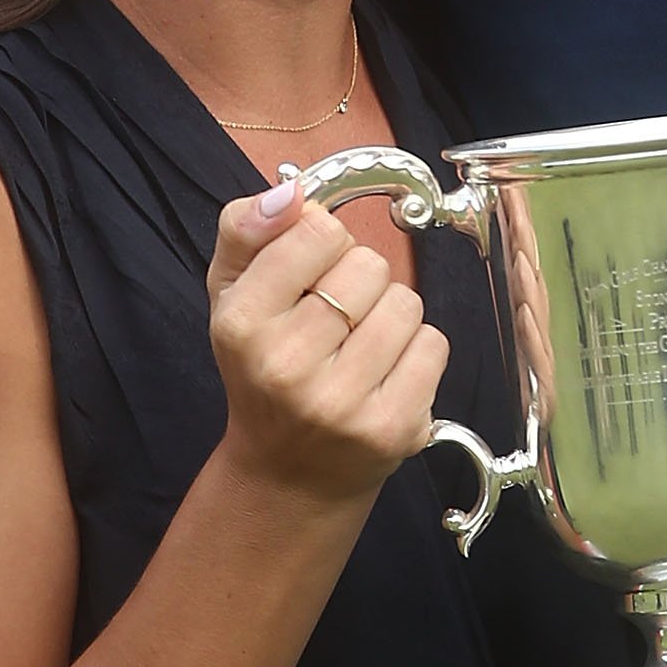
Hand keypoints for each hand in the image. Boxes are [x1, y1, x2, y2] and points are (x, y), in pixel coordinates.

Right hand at [206, 179, 447, 505]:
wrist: (287, 474)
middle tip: (335, 320)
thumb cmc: (263, 368)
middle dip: (360, 281)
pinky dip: (418, 351)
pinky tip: (385, 375)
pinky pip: (434, 344)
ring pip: (407, 303)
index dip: (324, 244)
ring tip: (359, 348)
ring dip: (391, 316)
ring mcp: (342, 402)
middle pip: (369, 265)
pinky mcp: (391, 428)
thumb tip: (290, 192)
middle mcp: (287, 366)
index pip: (318, 232)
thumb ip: (246, 229)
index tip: (310, 273)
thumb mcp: (231, 294)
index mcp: (242, 323)